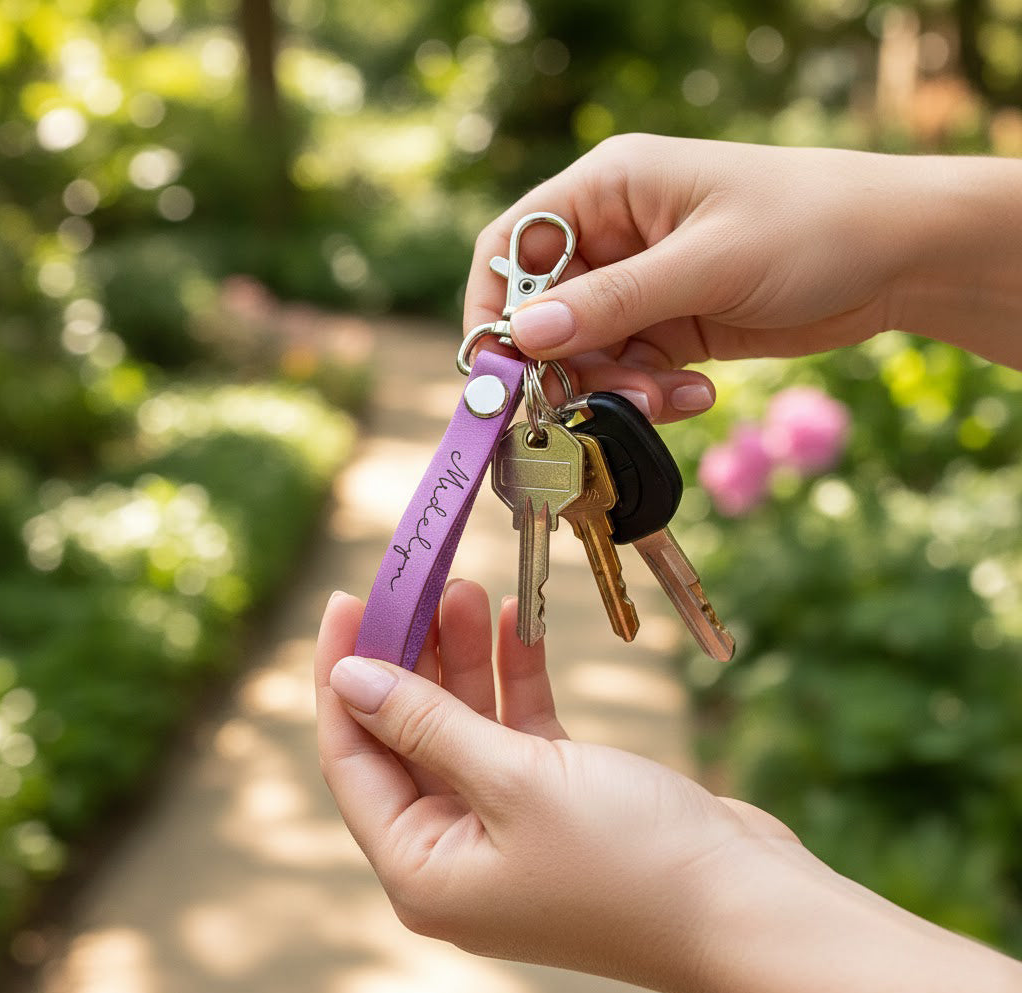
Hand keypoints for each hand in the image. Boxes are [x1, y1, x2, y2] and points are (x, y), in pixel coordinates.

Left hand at [315, 579, 799, 992]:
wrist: (747, 905)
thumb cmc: (630, 859)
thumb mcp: (512, 779)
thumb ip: (426, 723)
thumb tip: (349, 678)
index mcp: (423, 871)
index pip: (352, 758)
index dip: (343, 675)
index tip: (347, 601)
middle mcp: (456, 854)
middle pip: (408, 735)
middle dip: (413, 656)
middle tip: (419, 584)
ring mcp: (508, 828)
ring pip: (464, 725)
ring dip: (466, 658)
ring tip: (467, 589)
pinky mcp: (557, 802)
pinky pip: (518, 730)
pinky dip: (515, 680)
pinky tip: (518, 624)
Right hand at [465, 135, 1021, 413]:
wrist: (900, 257)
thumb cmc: (810, 226)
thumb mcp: (707, 263)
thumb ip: (614, 301)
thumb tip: (524, 336)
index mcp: (608, 190)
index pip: (512, 246)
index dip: (494, 307)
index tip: (501, 369)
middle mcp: (615, 236)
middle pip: (545, 312)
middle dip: (569, 364)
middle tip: (603, 399)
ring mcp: (643, 284)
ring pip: (587, 353)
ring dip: (616, 386)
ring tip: (667, 396)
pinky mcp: (670, 325)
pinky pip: (630, 370)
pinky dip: (651, 392)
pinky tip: (696, 392)